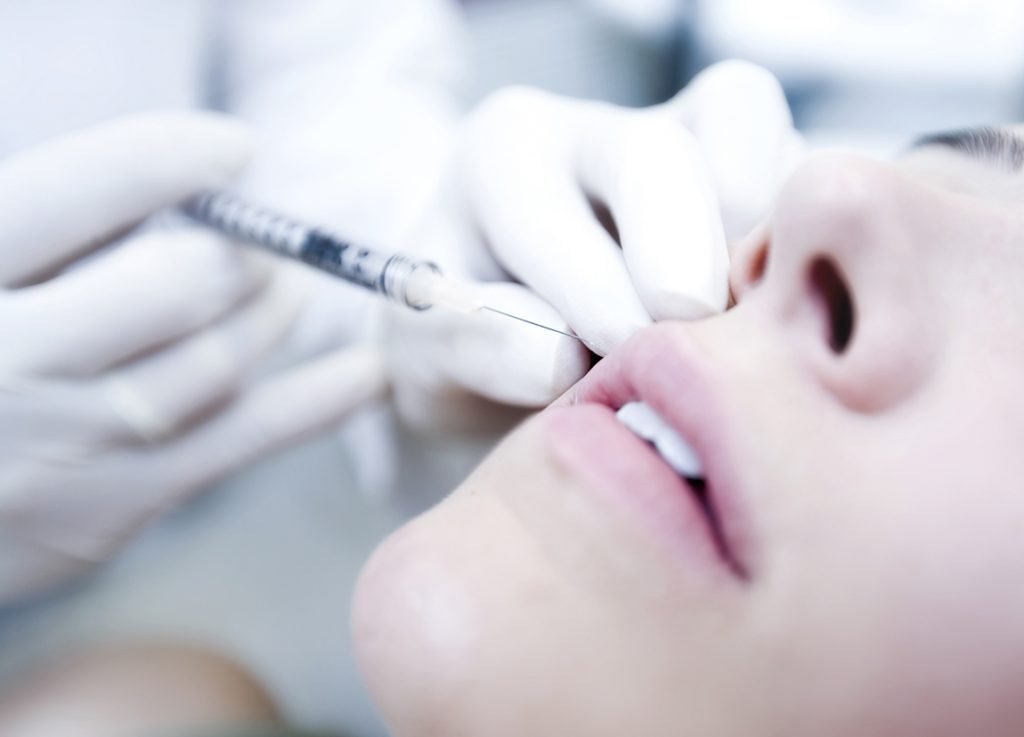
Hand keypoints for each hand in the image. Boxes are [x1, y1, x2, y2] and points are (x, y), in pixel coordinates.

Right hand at [0, 112, 386, 603]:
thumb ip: (56, 231)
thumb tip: (186, 178)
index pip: (80, 192)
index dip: (173, 157)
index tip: (235, 146)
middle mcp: (4, 361)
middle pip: (175, 284)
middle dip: (241, 252)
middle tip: (263, 245)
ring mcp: (61, 444)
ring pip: (217, 361)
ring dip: (273, 314)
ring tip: (286, 292)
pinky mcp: (108, 509)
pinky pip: (241, 440)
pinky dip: (318, 401)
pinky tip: (368, 374)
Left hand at [385, 61, 802, 433]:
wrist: (509, 317)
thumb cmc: (467, 331)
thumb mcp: (428, 349)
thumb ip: (474, 344)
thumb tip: (561, 356)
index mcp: (505, 158)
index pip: (548, 204)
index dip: (587, 287)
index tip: (606, 356)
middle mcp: (599, 134)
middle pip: (660, 157)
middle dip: (677, 254)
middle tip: (684, 332)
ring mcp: (691, 144)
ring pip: (753, 158)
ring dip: (751, 256)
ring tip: (729, 336)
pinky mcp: (759, 176)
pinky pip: (804, 194)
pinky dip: (802, 260)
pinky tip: (771, 323)